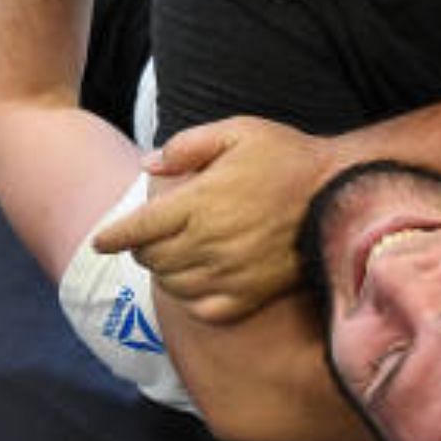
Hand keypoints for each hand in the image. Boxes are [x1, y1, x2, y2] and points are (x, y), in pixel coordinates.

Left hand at [92, 117, 340, 322]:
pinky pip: (205, 308)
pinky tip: (196, 283)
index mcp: (199, 201)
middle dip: (141, 250)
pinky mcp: (252, 293)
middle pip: (152, 260)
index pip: (138, 229)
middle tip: (149, 240)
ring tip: (173, 259)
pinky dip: (191, 299)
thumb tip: (148, 163)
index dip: (113, 237)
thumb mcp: (238, 132)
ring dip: (165, 274)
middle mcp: (209, 242)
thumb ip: (188, 145)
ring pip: (174, 286)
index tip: (100, 242)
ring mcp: (230, 272)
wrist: (340, 193)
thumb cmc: (288, 157)